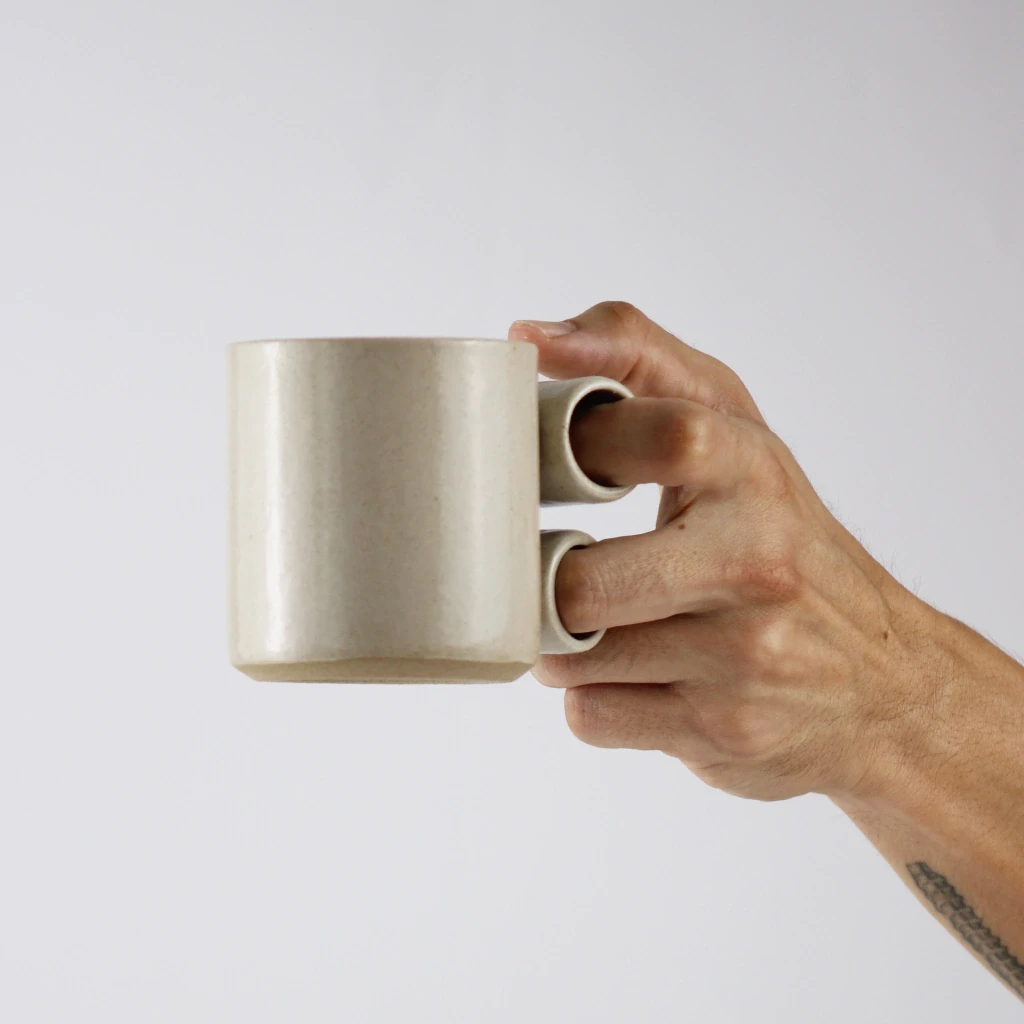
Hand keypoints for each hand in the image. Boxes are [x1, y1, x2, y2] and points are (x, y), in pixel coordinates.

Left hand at [509, 301, 939, 801]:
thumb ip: (636, 357)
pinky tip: (643, 680)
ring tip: (609, 625)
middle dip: (547, 586)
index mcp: (751, 468)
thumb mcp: (731, 427)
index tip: (548, 468)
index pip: (660, 432)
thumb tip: (529, 334)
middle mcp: (757, 561)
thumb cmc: (776, 537)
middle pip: (581, 586)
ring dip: (566, 645)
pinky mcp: (722, 731)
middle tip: (558, 573)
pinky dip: (595, 700)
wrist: (883, 681)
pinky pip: (592, 717)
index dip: (578, 449)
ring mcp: (744, 656)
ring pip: (572, 659)